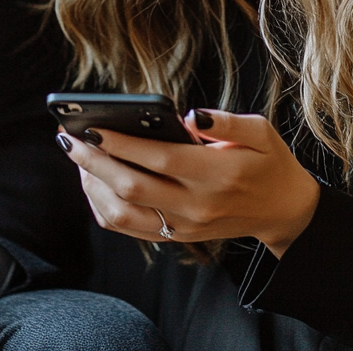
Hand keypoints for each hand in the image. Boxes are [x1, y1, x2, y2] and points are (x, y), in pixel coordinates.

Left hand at [60, 109, 320, 257]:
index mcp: (215, 173)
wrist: (284, 210)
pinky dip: (104, 208)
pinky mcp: (177, 237)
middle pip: (131, 187)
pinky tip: (93, 182)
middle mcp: (196, 205)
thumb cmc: (268, 161)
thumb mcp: (260, 130)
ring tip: (76, 157)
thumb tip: (189, 115)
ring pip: (125, 214)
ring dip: (93, 186)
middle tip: (68, 139)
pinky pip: (131, 229)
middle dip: (93, 162)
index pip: (157, 158)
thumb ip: (225, 120)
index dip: (120, 142)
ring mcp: (185, 226)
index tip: (91, 125)